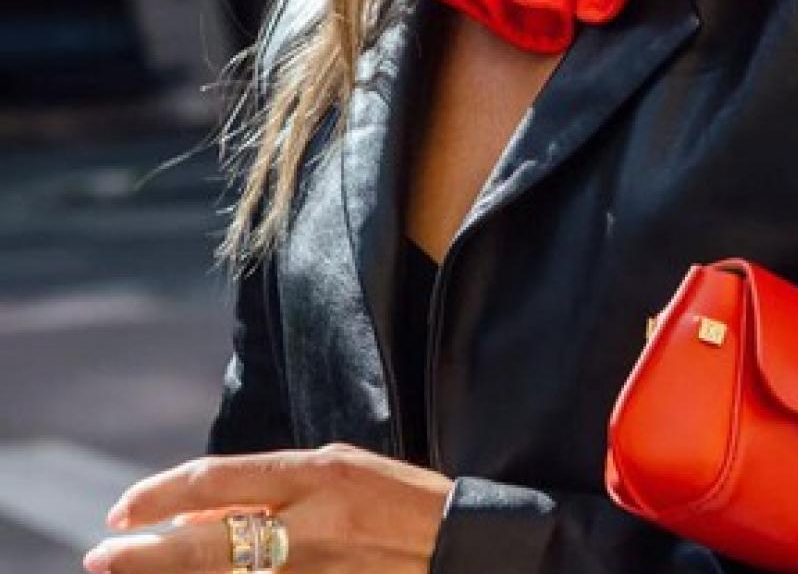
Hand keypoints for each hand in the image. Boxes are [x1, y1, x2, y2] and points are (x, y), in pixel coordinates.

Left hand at [82, 442, 454, 573]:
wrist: (460, 545)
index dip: (161, 495)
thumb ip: (273, 490)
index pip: (217, 481)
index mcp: (316, 473)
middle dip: (143, 554)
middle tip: (99, 557)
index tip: (122, 510)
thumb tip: (197, 516)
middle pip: (206, 540)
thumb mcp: (342, 471)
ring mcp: (315, 569)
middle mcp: (310, 521)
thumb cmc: (401, 500)